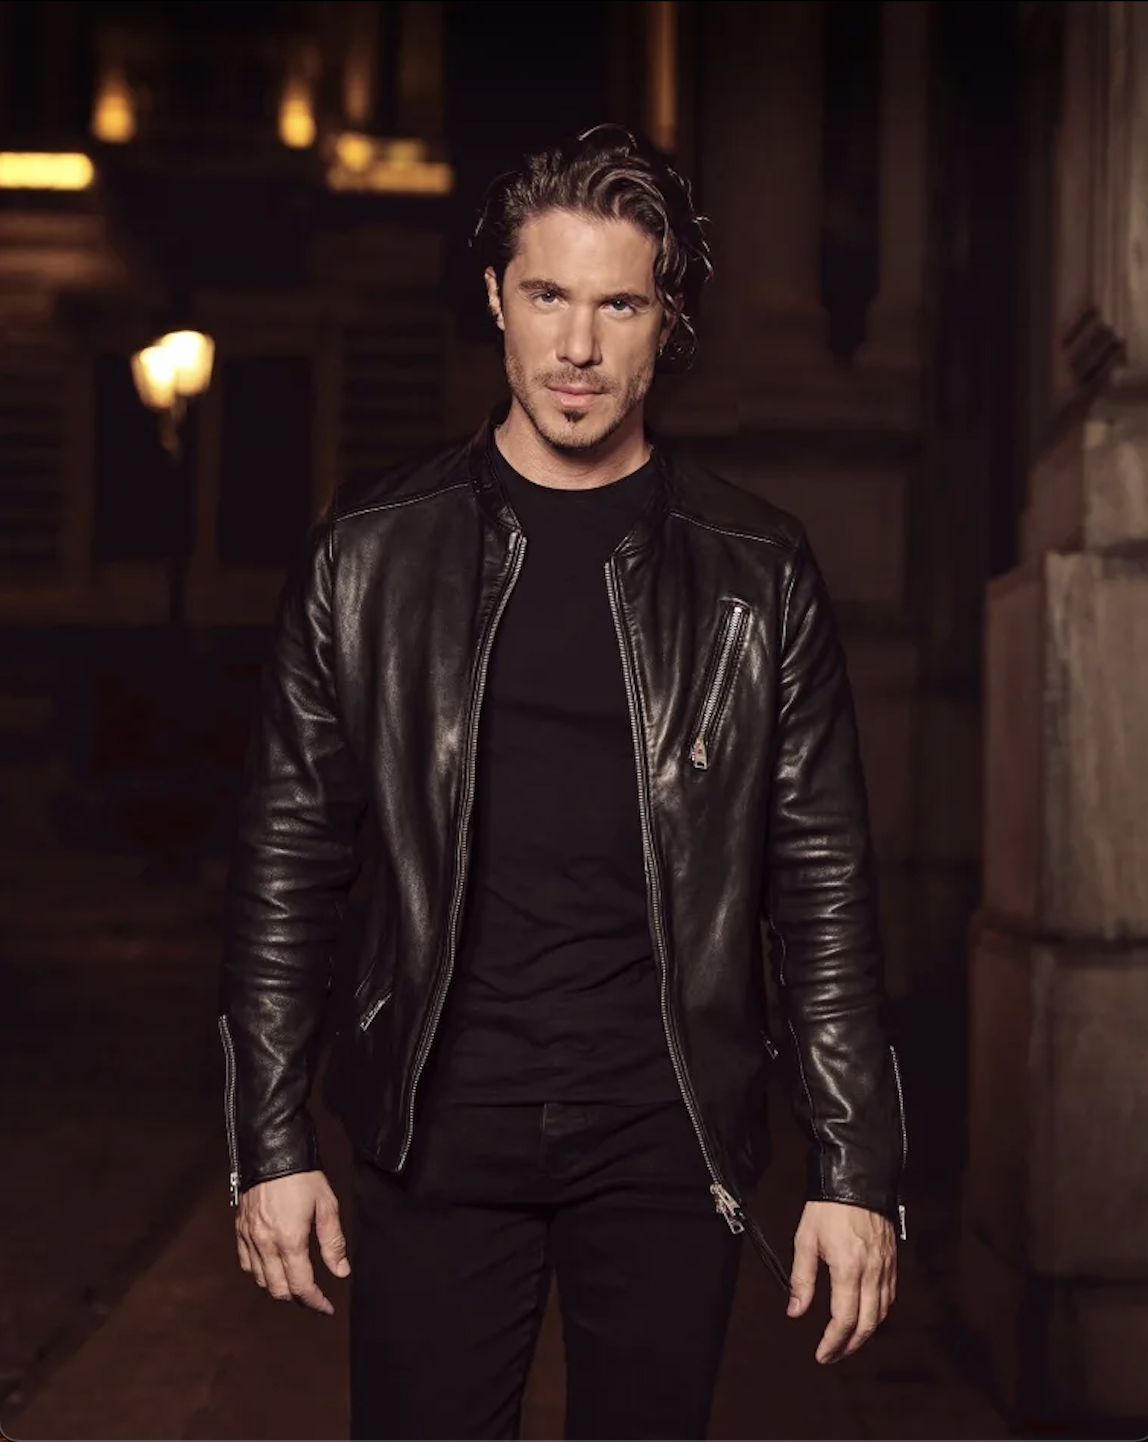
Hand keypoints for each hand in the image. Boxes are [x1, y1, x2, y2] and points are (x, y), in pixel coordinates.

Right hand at [235, 1169, 349, 1314]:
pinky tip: (270, 1267)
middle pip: (278, 1289)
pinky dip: (258, 1272)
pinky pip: (246, 1263)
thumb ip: (334, 1242)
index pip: (301, 1286)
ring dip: (278, 1287)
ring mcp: (249, 1238)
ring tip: (294, 1283)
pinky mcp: (240, 1229)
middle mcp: (265, 1244)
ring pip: (260, 1280)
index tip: (326, 1307)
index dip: (315, 1301)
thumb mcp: (327, 1206)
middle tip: (313, 1297)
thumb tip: (341, 1271)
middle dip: (297, 1298)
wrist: (272, 1151)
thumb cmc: (303, 1176)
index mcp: (289, 1240)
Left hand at [786, 1199, 896, 1362]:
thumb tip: (795, 1310)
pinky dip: (878, 1313)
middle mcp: (872, 1273)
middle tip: (833, 1355)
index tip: (822, 1354)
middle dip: (850, 1346)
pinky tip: (866, 1314)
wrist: (856, 1179)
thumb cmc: (828, 1207)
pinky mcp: (892, 1261)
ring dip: (865, 1333)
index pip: (845, 1320)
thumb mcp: (806, 1240)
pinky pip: (890, 1297)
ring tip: (847, 1340)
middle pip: (868, 1324)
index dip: (833, 1343)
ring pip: (881, 1314)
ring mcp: (885, 1267)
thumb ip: (802, 1279)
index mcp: (848, 1269)